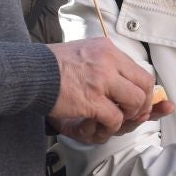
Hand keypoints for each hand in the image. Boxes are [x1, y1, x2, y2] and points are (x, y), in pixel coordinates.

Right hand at [47, 38, 166, 143]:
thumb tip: (125, 81)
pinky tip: (99, 126)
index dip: (144, 91)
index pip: (140, 71)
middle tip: (133, 114)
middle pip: (144, 85)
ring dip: (128, 116)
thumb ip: (106, 64)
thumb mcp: (84, 52)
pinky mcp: (91, 100)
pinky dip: (110, 127)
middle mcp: (108, 61)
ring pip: (135, 102)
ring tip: (113, 120)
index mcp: (108, 49)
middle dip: (143, 104)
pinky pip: (115, 118)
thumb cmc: (52, 65)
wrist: (30, 72)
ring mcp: (101, 80)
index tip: (139, 101)